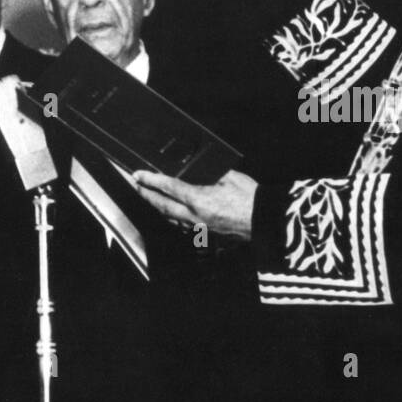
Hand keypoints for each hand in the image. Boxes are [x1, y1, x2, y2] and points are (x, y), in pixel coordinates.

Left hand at [131, 169, 257, 240]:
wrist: (265, 221)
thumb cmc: (251, 198)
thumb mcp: (230, 177)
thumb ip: (211, 172)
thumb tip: (201, 168)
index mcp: (199, 199)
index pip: (168, 187)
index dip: (150, 180)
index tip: (138, 175)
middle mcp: (194, 215)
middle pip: (162, 205)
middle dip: (146, 195)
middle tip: (136, 185)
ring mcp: (199, 226)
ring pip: (169, 217)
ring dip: (157, 207)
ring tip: (149, 198)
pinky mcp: (206, 233)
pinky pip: (181, 225)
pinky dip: (171, 217)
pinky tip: (170, 213)